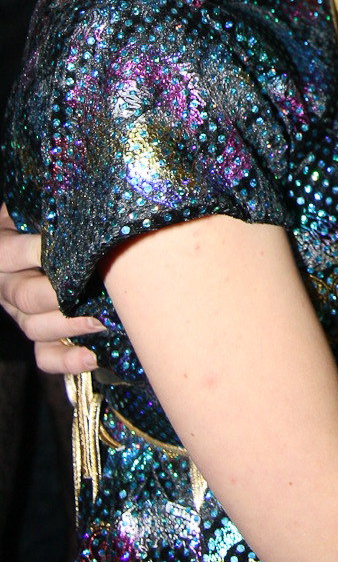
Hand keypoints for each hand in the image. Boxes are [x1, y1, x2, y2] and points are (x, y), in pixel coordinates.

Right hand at [0, 204, 101, 372]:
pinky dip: (67, 360)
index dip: (30, 251)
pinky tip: (93, 355)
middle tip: (92, 287)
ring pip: (35, 328)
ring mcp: (23, 313)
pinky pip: (45, 356)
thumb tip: (89, 200)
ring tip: (103, 319)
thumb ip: (56, 207)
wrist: (51, 236)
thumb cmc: (53, 214)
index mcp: (4, 250)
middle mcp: (9, 285)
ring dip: (71, 326)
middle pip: (24, 297)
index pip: (6, 254)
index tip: (56, 244)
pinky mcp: (41, 335)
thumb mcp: (45, 206)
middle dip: (59, 295)